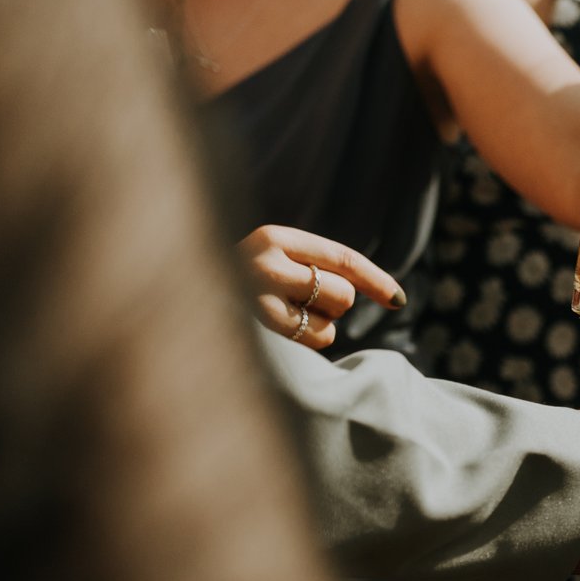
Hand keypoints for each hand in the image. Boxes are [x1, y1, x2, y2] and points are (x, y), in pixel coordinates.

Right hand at [240, 224, 405, 350]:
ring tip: (281, 319)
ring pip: (328, 324)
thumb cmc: (237, 285)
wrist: (180, 298)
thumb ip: (311, 268)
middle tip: (297, 303)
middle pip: (342, 293)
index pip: (341, 257)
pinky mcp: (256, 333)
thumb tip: (387, 296)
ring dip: (317, 327)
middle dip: (332, 305)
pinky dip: (307, 343)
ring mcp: (256, 300)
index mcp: (272, 238)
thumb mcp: (272, 263)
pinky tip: (276, 335)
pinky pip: (312, 342)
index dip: (376, 279)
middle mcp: (263, 263)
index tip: (399, 299)